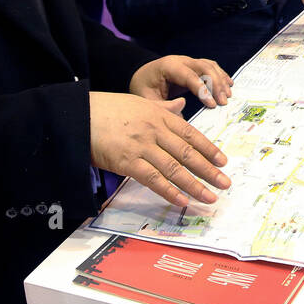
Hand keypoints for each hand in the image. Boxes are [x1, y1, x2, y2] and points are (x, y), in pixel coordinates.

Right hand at [88, 92, 230, 206]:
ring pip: (174, 168)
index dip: (209, 149)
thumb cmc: (108, 109)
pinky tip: (182, 201)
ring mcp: (142, 147)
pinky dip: (169, 191)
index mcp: (159, 116)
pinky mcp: (127, 162)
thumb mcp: (139, 102)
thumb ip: (163, 108)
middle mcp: (155, 131)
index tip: (223, 161)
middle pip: (187, 153)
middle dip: (209, 170)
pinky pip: (153, 179)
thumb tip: (182, 105)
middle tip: (225, 183)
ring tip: (210, 197)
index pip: (191, 134)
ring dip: (195, 185)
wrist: (79, 115)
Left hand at [130, 55, 231, 108]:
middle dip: (216, 84)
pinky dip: (221, 75)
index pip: (190, 76)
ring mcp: (189, 61)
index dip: (203, 90)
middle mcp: (181, 61)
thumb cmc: (143, 87)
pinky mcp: (194, 66)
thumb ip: (162, 107)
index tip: (212, 105)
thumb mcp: (146, 99)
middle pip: (204, 67)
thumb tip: (182, 112)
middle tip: (224, 102)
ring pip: (210, 66)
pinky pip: (210, 67)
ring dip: (221, 80)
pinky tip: (228, 85)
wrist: (141, 75)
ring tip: (228, 96)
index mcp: (168, 66)